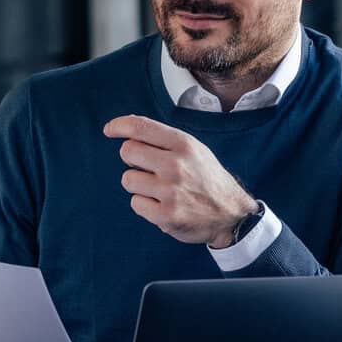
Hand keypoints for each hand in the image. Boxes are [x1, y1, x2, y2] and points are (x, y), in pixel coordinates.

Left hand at [103, 115, 255, 246]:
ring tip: (160, 189)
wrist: (232, 214)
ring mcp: (171, 192)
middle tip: (148, 168)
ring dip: (139, 185)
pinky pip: (136, 203)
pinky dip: (145, 205)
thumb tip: (128, 129)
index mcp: (183, 145)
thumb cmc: (207, 179)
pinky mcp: (166, 215)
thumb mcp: (194, 150)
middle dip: (133, 159)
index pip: (140, 127)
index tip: (109, 130)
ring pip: (128, 179)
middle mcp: (176, 165)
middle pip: (128, 152)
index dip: (119, 126)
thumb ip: (164, 139)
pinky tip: (163, 205)